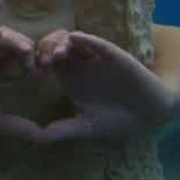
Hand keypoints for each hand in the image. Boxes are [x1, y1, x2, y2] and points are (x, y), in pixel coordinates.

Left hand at [35, 30, 173, 141]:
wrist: (149, 116)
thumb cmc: (116, 120)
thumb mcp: (85, 127)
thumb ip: (61, 130)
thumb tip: (35, 141)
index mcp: (70, 78)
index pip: (47, 60)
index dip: (36, 60)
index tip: (31, 70)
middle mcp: (80, 65)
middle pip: (55, 45)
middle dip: (46, 48)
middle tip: (42, 61)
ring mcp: (97, 58)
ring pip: (74, 40)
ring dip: (62, 42)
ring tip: (57, 54)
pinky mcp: (115, 57)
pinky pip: (99, 44)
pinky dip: (87, 39)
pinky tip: (76, 38)